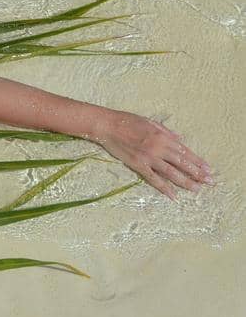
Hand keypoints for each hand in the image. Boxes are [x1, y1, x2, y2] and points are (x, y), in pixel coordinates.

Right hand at [94, 110, 213, 198]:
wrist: (107, 125)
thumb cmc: (127, 120)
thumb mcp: (150, 121)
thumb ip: (166, 131)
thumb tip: (180, 139)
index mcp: (162, 136)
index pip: (184, 151)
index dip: (197, 160)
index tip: (207, 168)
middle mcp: (159, 147)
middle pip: (182, 163)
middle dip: (197, 173)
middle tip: (209, 182)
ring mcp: (149, 158)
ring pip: (171, 173)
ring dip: (186, 182)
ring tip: (196, 189)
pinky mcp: (138, 165)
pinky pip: (154, 179)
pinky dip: (164, 188)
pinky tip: (173, 196)